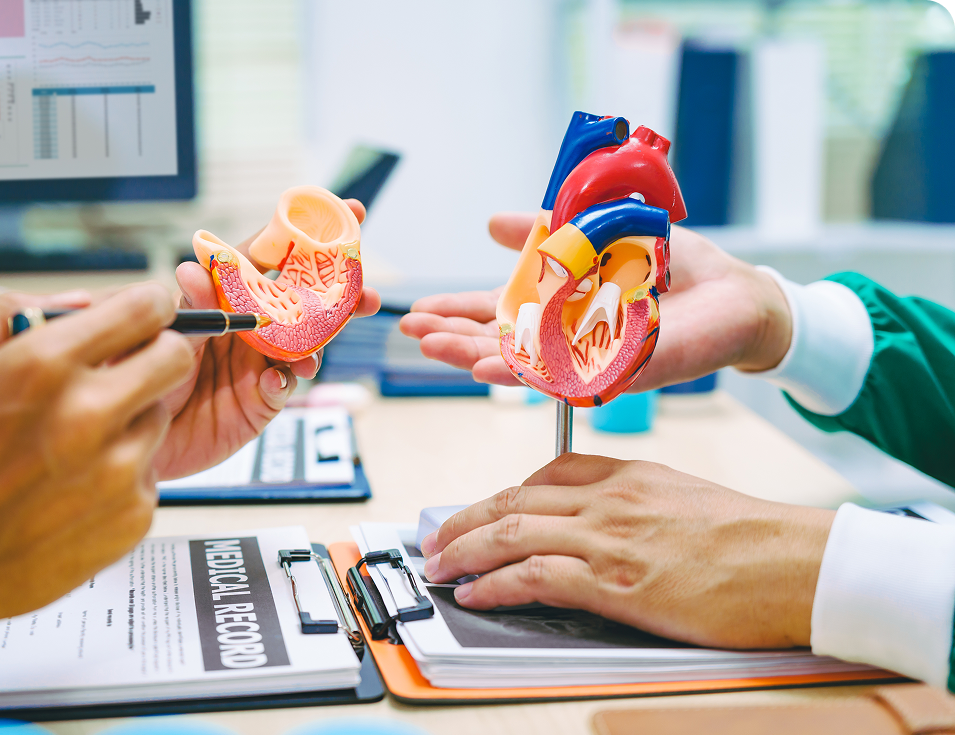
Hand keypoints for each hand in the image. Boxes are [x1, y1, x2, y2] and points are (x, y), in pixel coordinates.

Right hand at [0, 283, 194, 627]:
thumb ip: (19, 314)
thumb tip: (82, 300)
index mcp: (47, 366)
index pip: (145, 310)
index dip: (151, 307)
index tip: (149, 314)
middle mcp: (89, 414)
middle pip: (175, 360)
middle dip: (158, 356)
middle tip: (131, 370)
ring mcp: (116, 470)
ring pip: (159, 419)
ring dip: (131, 421)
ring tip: (77, 444)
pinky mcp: (132, 516)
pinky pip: (150, 474)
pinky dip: (123, 475)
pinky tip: (75, 488)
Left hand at [151, 199, 380, 479]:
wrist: (129, 435)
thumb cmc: (136, 376)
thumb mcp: (159, 335)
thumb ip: (187, 307)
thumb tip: (193, 269)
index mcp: (225, 296)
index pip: (269, 256)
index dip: (306, 234)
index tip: (347, 212)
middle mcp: (248, 325)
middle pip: (303, 300)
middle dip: (342, 293)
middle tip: (368, 293)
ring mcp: (258, 362)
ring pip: (305, 343)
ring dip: (322, 341)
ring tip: (318, 348)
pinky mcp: (259, 402)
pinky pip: (282, 386)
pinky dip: (284, 380)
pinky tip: (274, 379)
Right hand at [399, 214, 792, 389]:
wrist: (735, 293)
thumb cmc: (672, 266)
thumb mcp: (597, 232)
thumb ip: (545, 232)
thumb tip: (490, 223)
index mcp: (559, 308)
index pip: (496, 315)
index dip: (456, 313)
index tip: (417, 312)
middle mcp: (566, 339)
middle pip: (499, 344)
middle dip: (453, 338)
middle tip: (412, 333)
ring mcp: (589, 359)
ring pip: (523, 365)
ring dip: (476, 357)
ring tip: (436, 348)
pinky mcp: (619, 371)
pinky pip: (567, 374)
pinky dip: (527, 372)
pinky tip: (491, 367)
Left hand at [420, 453, 834, 648]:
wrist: (792, 562)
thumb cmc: (753, 538)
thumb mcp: (685, 498)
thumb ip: (637, 503)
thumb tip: (606, 527)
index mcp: (628, 473)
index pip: (547, 473)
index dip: (504, 494)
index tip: (484, 510)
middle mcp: (609, 498)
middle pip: (514, 500)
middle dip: (465, 520)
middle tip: (438, 537)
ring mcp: (608, 538)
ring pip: (512, 532)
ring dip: (465, 551)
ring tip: (441, 566)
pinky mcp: (614, 583)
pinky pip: (534, 576)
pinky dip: (495, 585)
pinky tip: (476, 594)